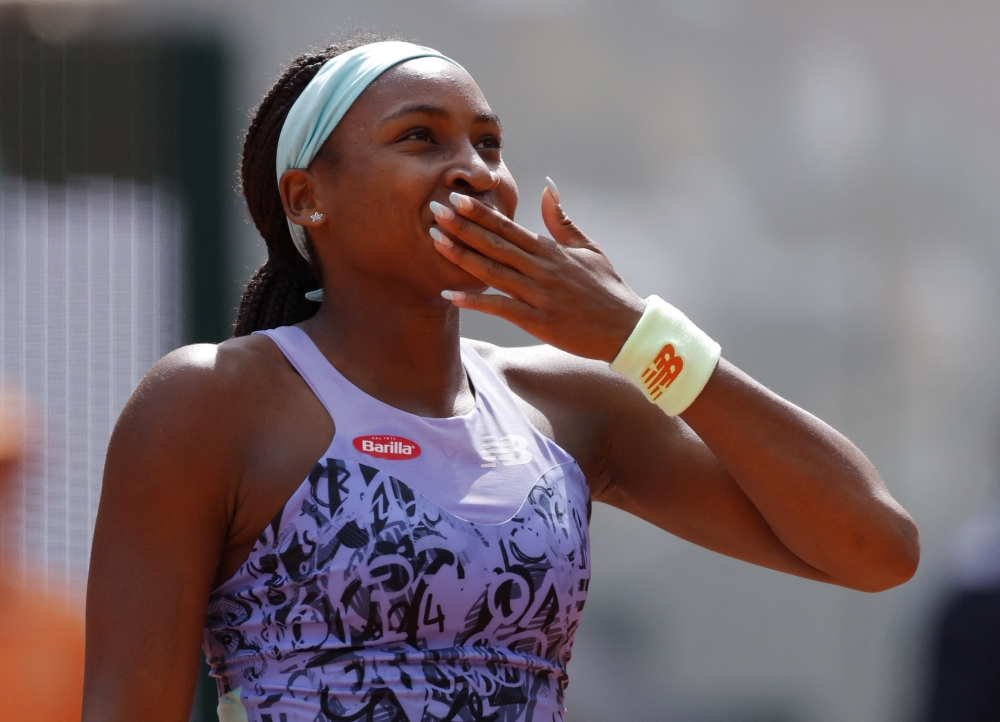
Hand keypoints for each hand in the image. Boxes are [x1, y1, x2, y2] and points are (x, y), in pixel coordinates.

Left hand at [430, 180, 645, 361]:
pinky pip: (501, 308)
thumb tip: (546, 188)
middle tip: (434, 210)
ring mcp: (538, 295)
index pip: (509, 227)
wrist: (626, 328)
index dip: (481, 213)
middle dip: (463, 226)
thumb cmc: (608, 289)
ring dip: (462, 256)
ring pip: (493, 272)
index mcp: (551, 251)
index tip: (457, 198)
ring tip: (435, 241)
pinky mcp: (537, 320)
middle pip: (495, 244)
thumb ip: (562, 221)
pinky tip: (451, 294)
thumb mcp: (589, 249)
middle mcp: (541, 269)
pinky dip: (475, 301)